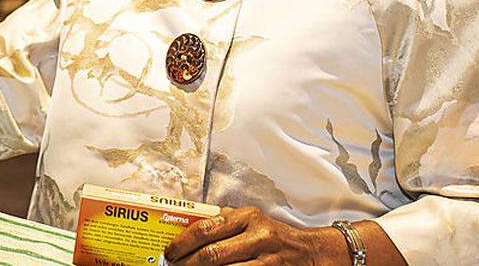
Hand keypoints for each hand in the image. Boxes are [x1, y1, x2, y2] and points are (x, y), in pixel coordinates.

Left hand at [164, 206, 344, 265]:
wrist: (308, 251)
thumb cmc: (271, 234)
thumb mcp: (249, 220)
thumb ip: (223, 221)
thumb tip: (187, 228)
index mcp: (247, 217)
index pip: (206, 228)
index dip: (183, 243)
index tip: (170, 252)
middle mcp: (257, 236)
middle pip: (212, 254)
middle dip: (187, 263)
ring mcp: (266, 260)